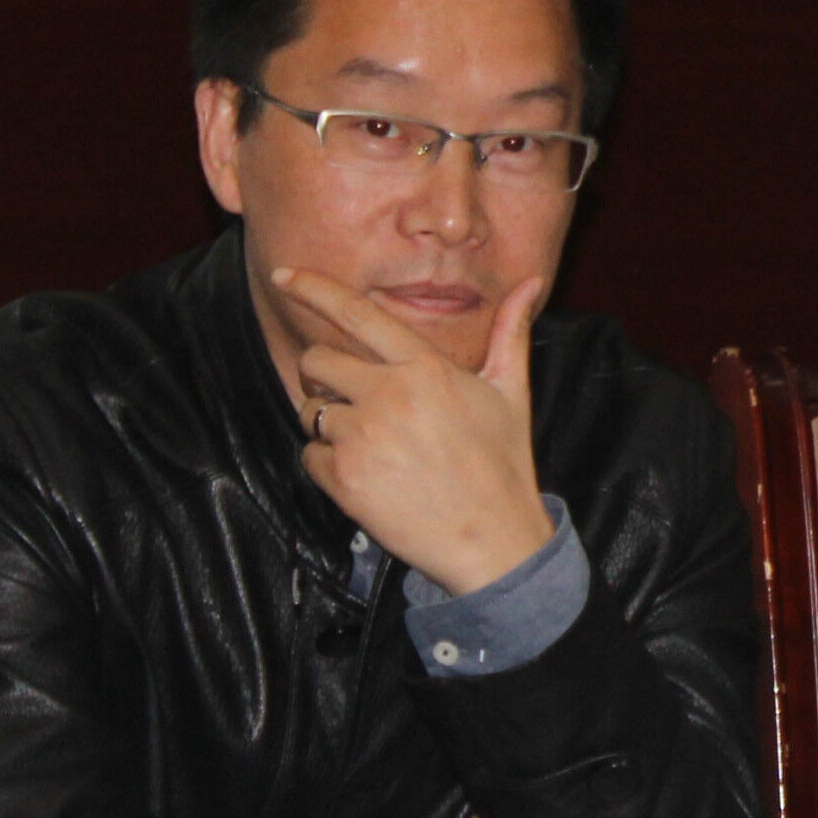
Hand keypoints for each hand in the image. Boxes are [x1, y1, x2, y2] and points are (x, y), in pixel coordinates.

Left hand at [274, 267, 557, 595]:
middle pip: (316, 362)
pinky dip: (329, 465)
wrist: (493, 541)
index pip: (358, 315)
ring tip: (375, 447)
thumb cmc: (503, 463)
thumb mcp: (511, 392)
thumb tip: (532, 282)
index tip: (284, 276)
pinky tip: (370, 476)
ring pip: (310, 412)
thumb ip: (509, 332)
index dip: (315, 289)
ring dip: (330, 425)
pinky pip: (309, 455)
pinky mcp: (343, 478)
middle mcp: (389, 395)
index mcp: (426, 368)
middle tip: (357, 403)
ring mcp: (363, 438)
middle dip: (324, 378)